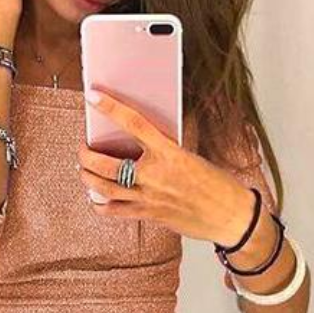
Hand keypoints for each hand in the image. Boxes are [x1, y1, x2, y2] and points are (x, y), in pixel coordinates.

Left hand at [77, 89, 256, 245]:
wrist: (229, 216)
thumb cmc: (216, 184)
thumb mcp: (192, 155)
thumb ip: (166, 146)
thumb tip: (146, 135)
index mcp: (169, 153)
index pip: (133, 124)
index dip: (110, 108)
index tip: (94, 96)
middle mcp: (154, 176)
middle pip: (106, 164)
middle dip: (87, 155)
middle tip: (84, 147)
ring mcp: (149, 199)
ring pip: (104, 189)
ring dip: (88, 178)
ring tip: (84, 170)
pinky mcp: (148, 216)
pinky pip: (115, 212)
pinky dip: (101, 204)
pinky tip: (97, 197)